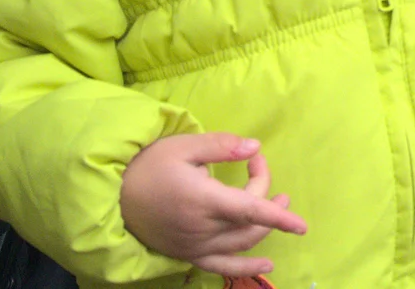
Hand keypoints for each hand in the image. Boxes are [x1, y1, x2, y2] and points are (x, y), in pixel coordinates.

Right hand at [119, 132, 306, 277]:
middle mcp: (202, 228)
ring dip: (265, 226)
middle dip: (266, 195)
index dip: (278, 217)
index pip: (250, 211)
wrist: (113, 195)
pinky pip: (221, 266)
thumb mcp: (184, 146)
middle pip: (250, 220)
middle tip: (259, 168)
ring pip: (242, 242)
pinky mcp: (188, 255)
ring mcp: (195, 246)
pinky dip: (245, 268)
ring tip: (278, 202)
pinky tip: (267, 265)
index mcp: (203, 200)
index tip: (301, 225)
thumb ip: (222, 146)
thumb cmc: (150, 165)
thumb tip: (254, 147)